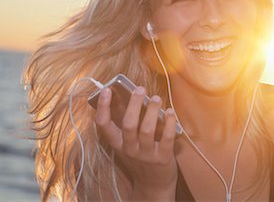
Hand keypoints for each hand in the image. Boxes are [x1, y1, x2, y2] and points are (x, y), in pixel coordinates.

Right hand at [95, 86, 177, 200]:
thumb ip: (126, 125)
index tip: (107, 90)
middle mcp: (130, 149)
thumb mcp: (127, 144)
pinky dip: (169, 122)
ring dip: (152, 111)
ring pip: (147, 129)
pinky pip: (166, 138)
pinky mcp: (163, 158)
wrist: (153, 185)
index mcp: (118, 144)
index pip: (104, 125)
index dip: (103, 107)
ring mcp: (146, 155)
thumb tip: (129, 97)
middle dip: (134, 104)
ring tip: (156, 98)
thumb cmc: (140, 158)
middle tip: (140, 89)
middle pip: (129, 124)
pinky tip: (170, 112)